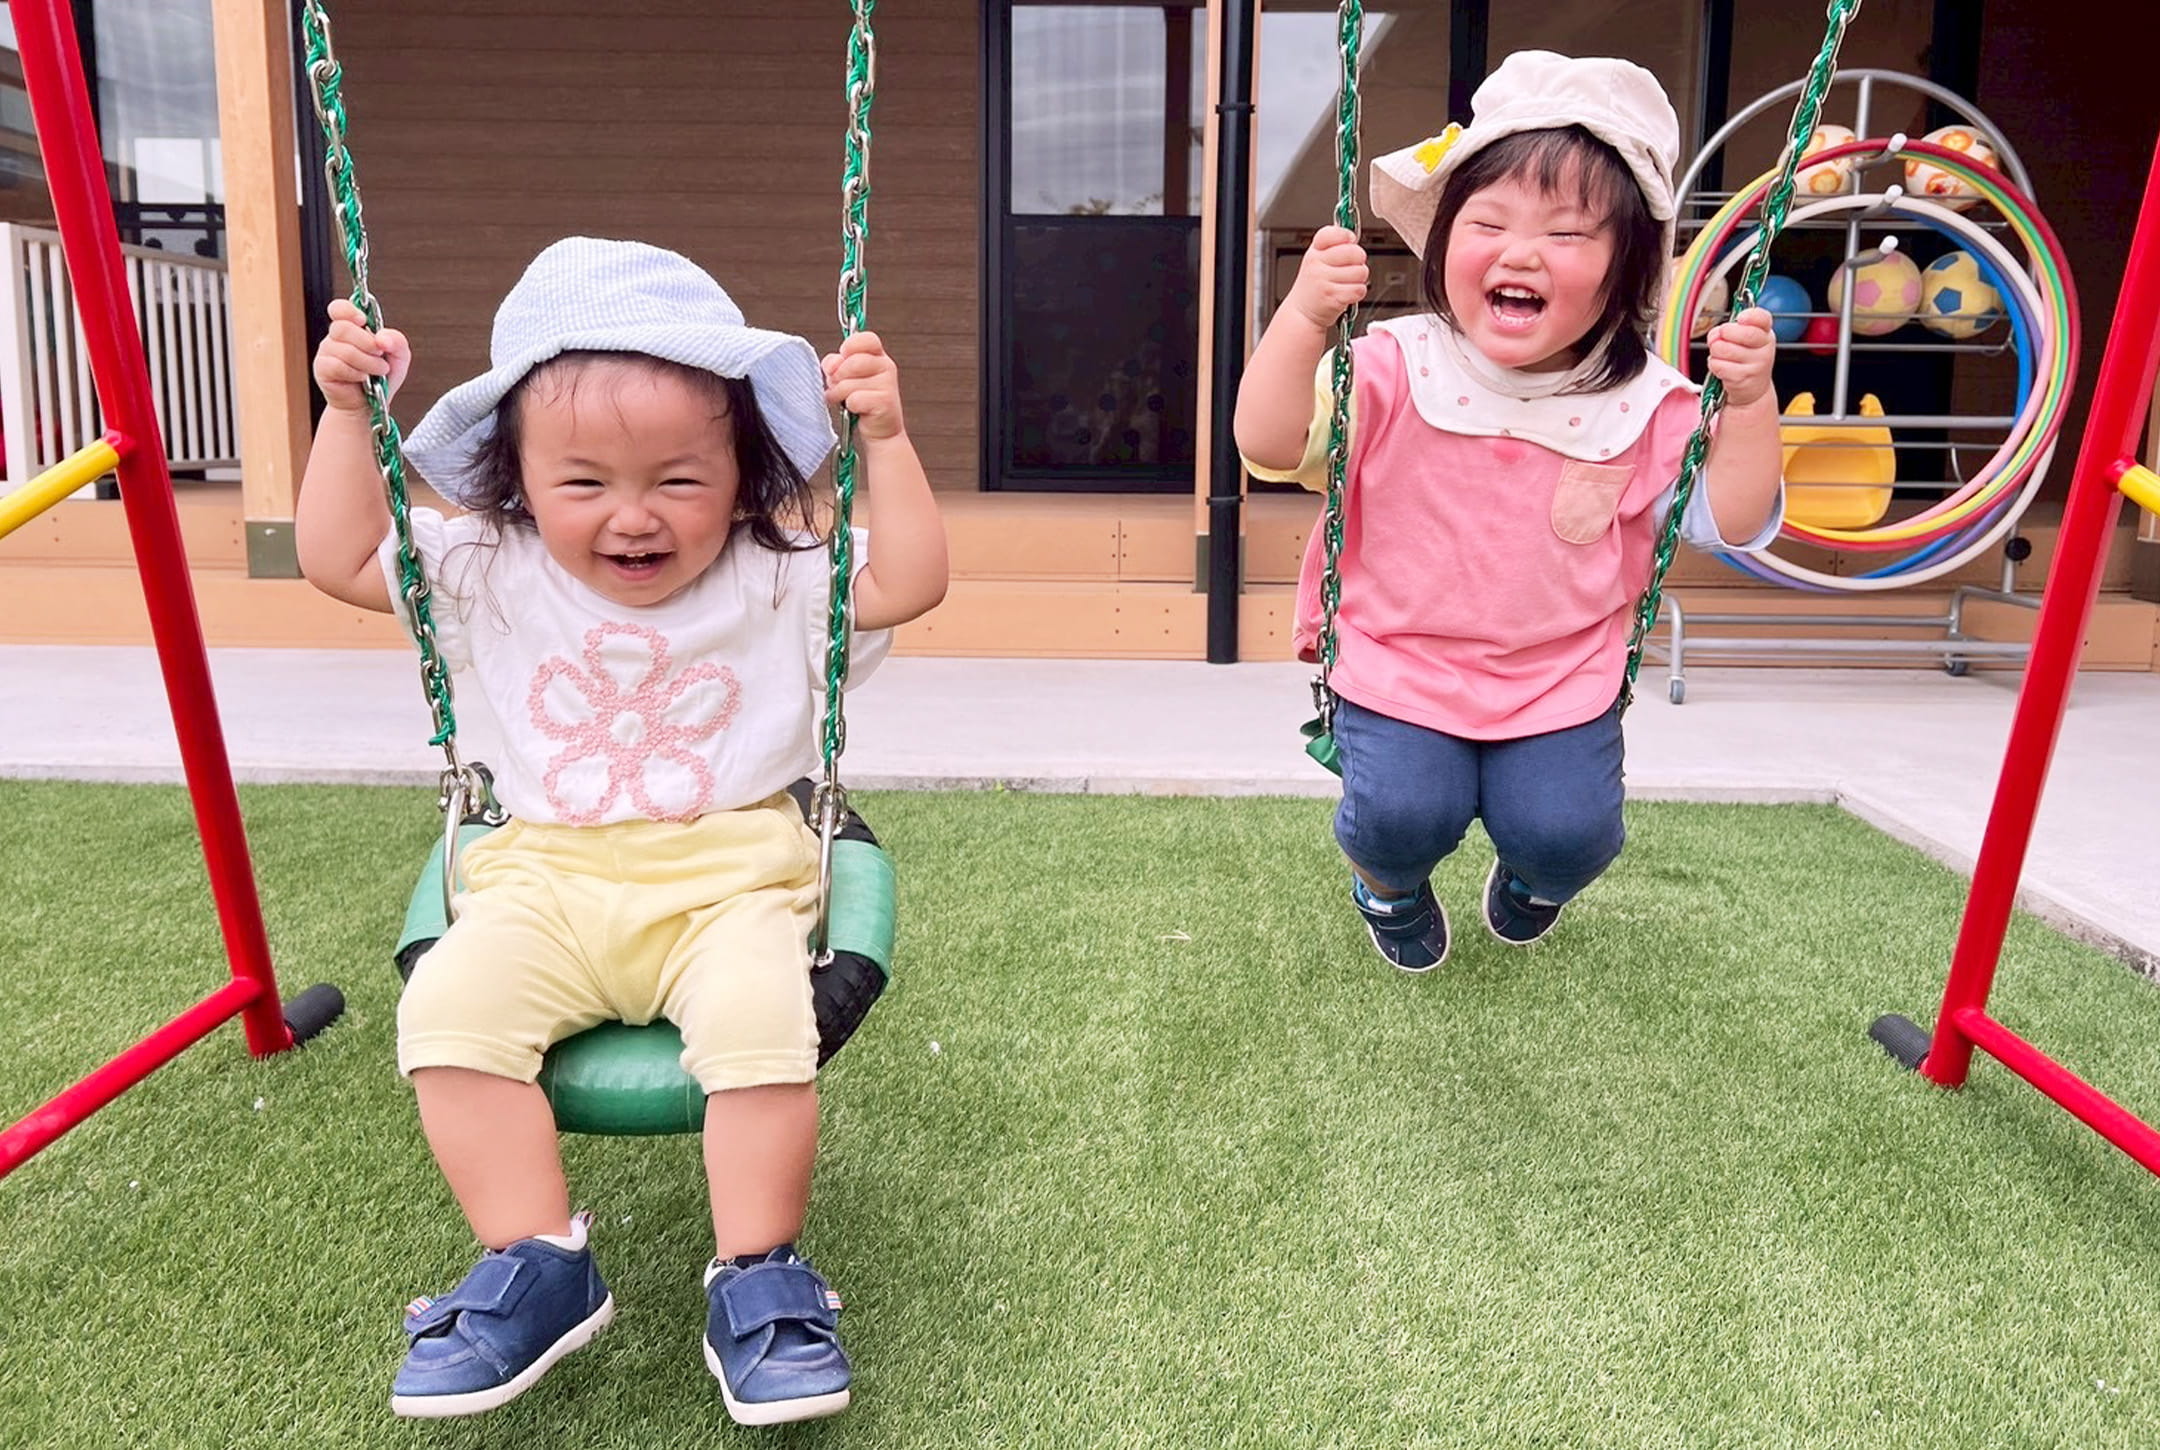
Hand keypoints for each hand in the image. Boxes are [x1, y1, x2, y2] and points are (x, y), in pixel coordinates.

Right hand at [312, 298, 410, 412]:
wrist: (371, 406)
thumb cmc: (381, 378)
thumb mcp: (398, 358)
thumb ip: (396, 341)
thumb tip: (382, 337)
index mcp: (352, 328)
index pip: (339, 308)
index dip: (348, 310)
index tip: (362, 320)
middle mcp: (336, 337)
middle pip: (343, 328)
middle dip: (368, 343)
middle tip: (380, 355)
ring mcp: (326, 352)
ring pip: (344, 349)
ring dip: (367, 362)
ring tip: (378, 371)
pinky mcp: (322, 369)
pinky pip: (337, 366)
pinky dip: (356, 373)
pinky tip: (363, 379)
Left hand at [822, 330, 906, 441]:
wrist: (880, 431)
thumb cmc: (861, 401)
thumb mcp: (845, 377)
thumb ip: (836, 363)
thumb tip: (832, 364)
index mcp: (878, 356)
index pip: (867, 339)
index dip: (850, 346)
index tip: (843, 356)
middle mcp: (886, 366)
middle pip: (853, 362)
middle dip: (838, 376)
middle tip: (838, 386)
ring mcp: (888, 384)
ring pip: (849, 382)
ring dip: (839, 393)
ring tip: (843, 399)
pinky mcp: (885, 402)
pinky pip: (854, 399)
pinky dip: (848, 406)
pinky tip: (854, 410)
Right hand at [1285, 225, 1367, 330]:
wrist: (1302, 312)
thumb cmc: (1314, 286)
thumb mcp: (1317, 260)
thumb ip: (1334, 247)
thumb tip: (1353, 237)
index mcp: (1315, 251)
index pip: (1332, 233)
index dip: (1346, 236)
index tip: (1349, 242)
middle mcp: (1316, 264)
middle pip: (1354, 252)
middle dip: (1359, 261)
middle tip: (1352, 268)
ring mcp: (1323, 281)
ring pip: (1360, 272)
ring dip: (1360, 279)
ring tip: (1348, 283)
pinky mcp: (1332, 297)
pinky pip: (1359, 289)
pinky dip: (1358, 292)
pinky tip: (1348, 293)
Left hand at [1705, 306, 1775, 407]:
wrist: (1751, 390)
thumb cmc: (1744, 360)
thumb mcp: (1740, 340)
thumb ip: (1727, 330)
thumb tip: (1716, 335)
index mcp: (1765, 333)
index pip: (1762, 318)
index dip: (1750, 316)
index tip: (1740, 318)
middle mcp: (1764, 347)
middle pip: (1742, 332)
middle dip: (1724, 332)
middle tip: (1722, 338)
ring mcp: (1755, 364)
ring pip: (1723, 348)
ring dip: (1716, 351)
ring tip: (1722, 355)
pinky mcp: (1742, 378)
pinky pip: (1718, 364)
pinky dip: (1714, 365)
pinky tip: (1723, 367)